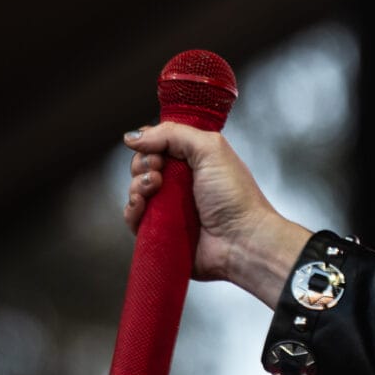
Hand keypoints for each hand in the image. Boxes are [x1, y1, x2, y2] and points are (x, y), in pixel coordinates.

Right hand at [123, 123, 309, 306]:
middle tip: (158, 169)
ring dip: (137, 185)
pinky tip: (141, 205)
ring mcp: (170, 206)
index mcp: (196, 159)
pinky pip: (134, 217)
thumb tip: (133, 136)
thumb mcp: (210, 149)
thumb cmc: (234, 196)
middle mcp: (182, 181)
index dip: (150, 143)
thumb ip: (172, 134)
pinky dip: (133, 209)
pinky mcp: (161, 230)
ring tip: (154, 188)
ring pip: (136, 190)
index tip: (157, 150)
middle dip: (143, 164)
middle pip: (144, 165)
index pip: (159, 143)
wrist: (241, 241)